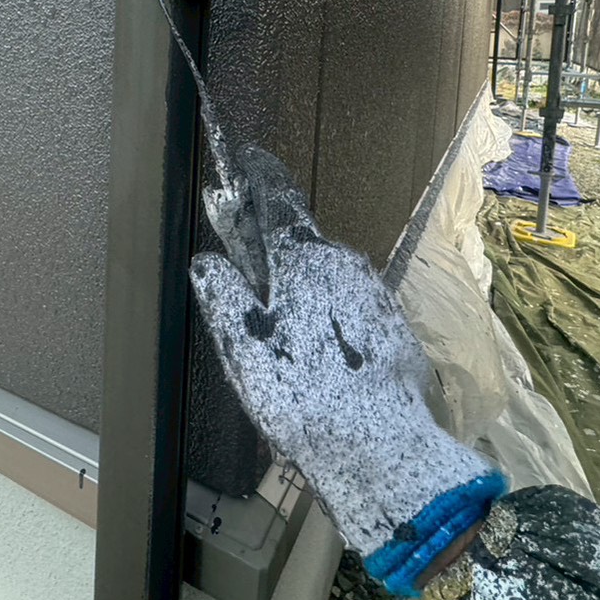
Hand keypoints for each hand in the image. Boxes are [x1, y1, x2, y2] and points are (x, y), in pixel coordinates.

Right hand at [190, 144, 505, 597]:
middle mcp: (344, 262)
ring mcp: (374, 293)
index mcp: (303, 258)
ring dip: (305, 293)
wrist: (381, 446)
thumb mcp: (243, 345)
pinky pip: (350, 308)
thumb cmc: (301, 393)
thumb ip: (223, 294)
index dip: (257, 174)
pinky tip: (322, 361)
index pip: (276, 199)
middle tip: (253, 291)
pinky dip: (330, 320)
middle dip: (277, 256)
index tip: (246, 153)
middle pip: (301, 245)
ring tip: (288, 344)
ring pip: (328, 279)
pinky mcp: (394, 325)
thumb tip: (205, 258)